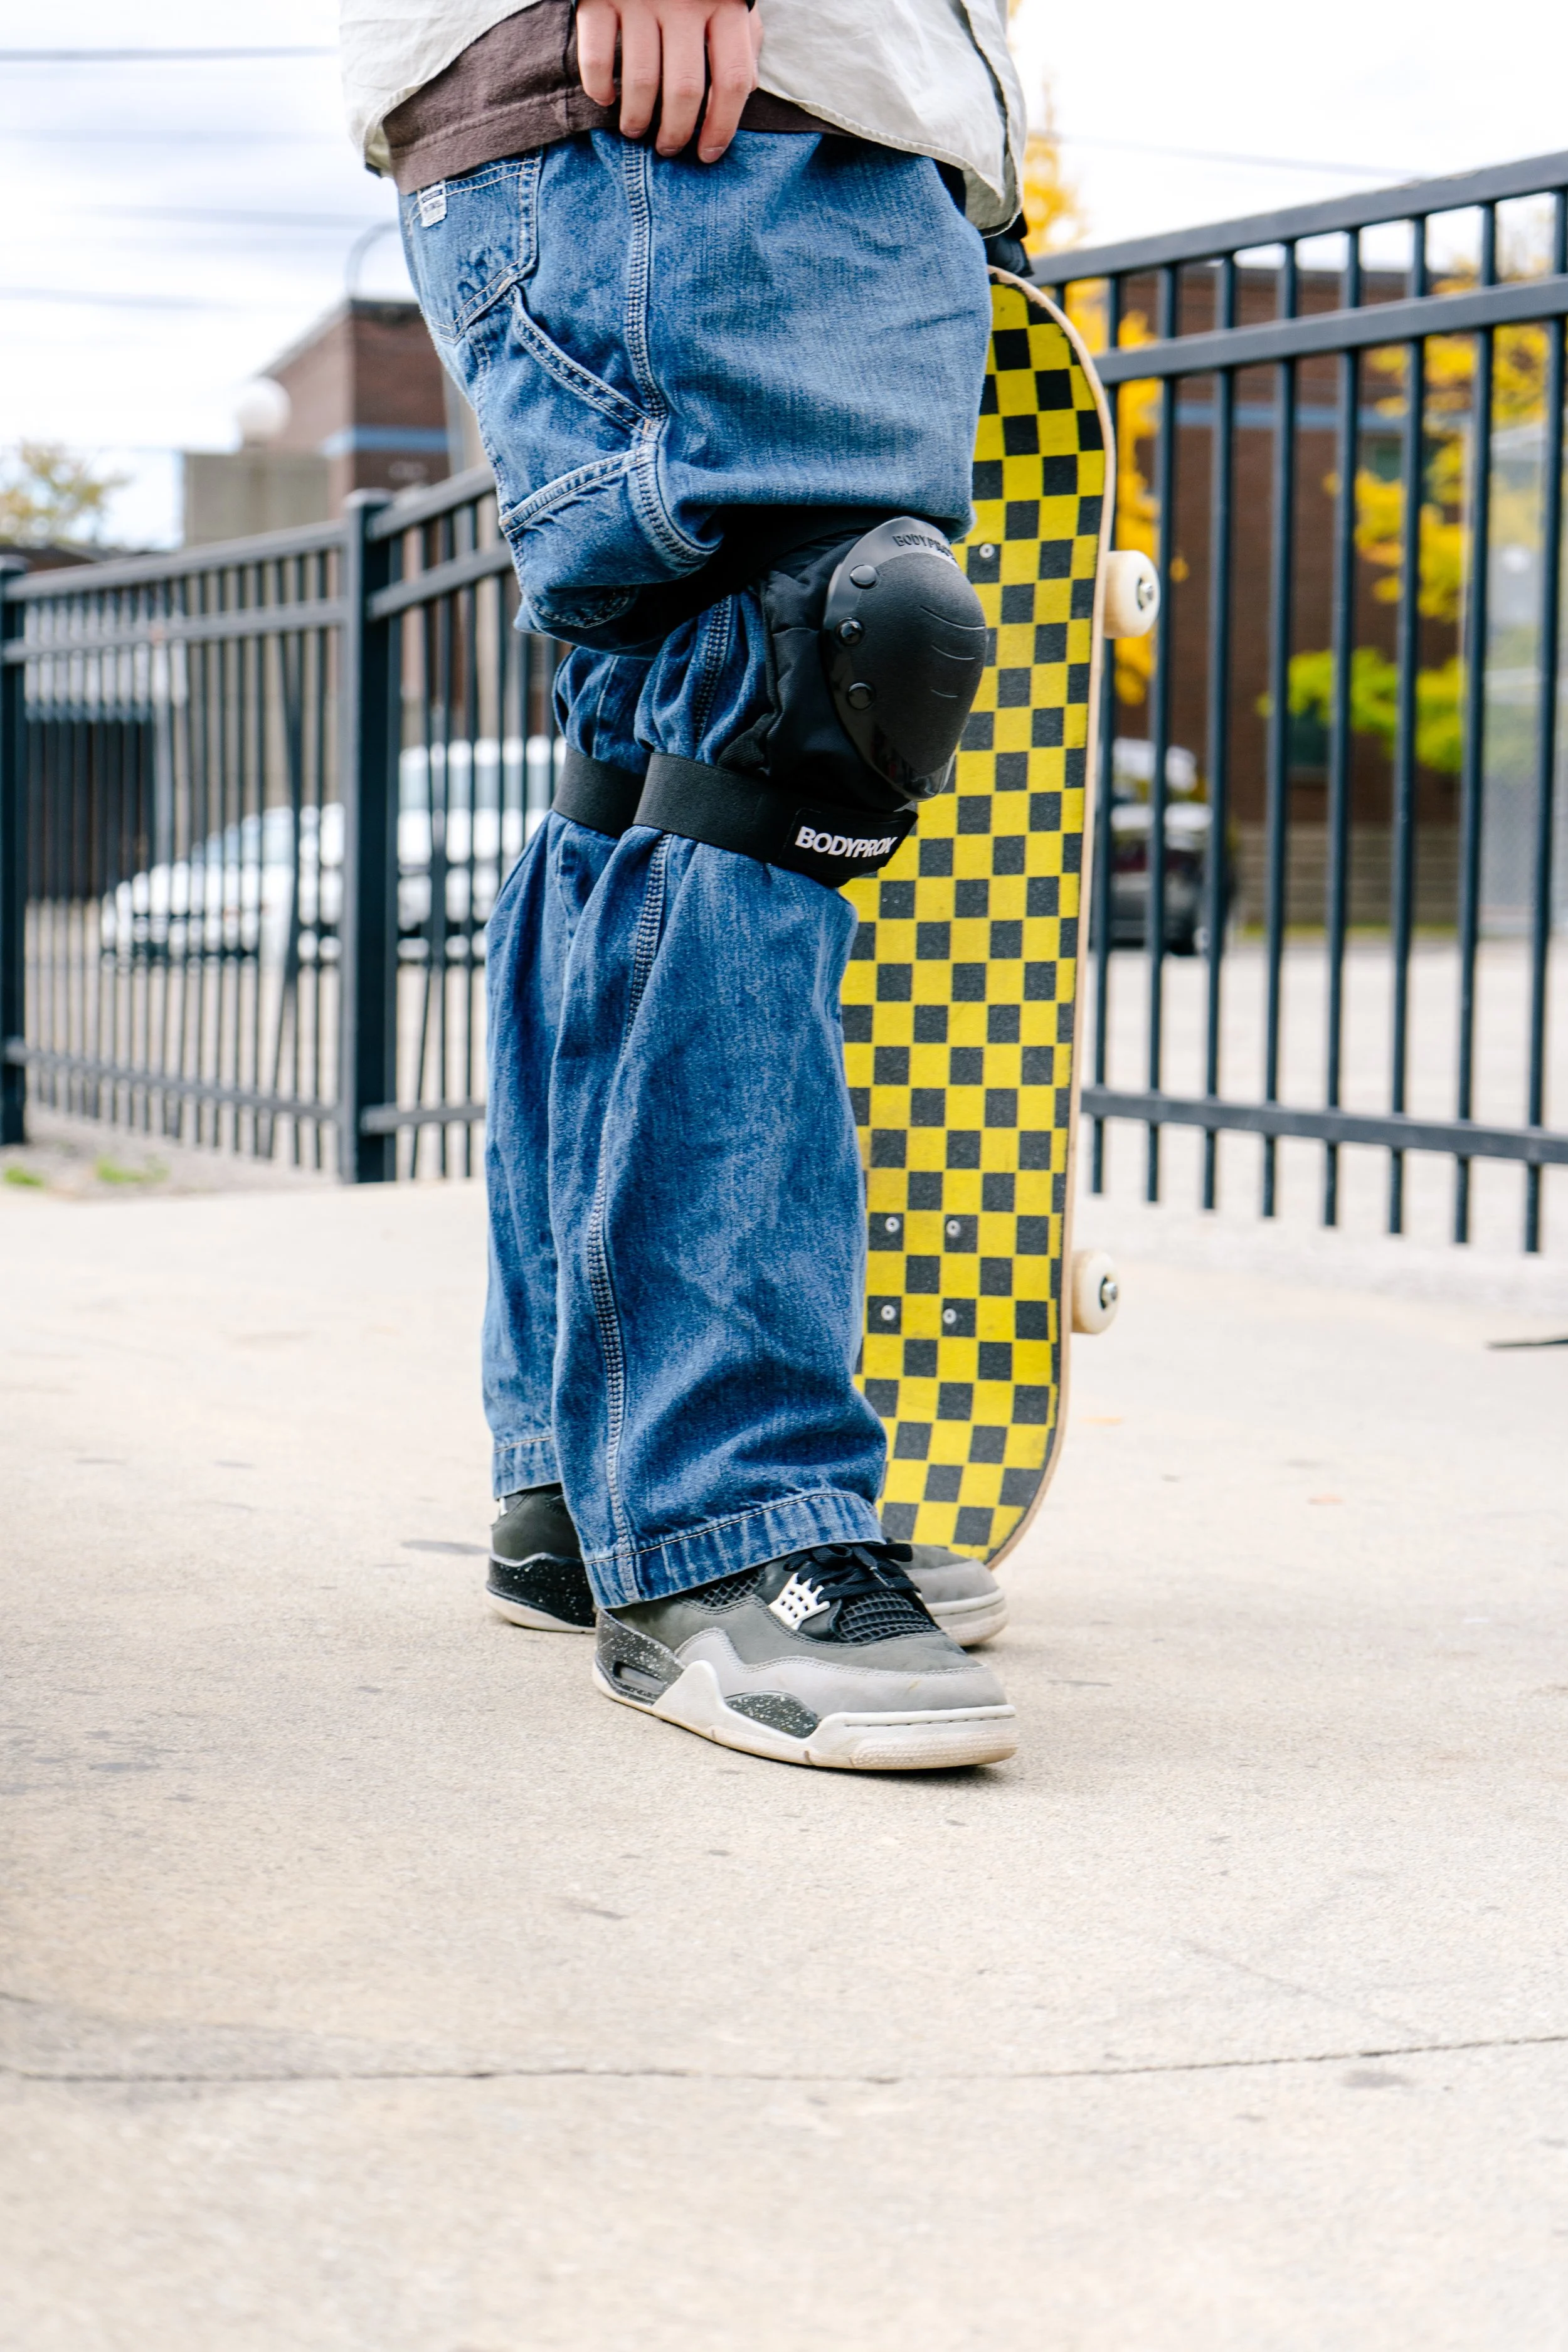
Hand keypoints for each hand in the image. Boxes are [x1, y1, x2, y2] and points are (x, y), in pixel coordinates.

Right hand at [576, 0, 762, 163]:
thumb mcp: (729, 1)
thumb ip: (741, 42)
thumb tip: (744, 91)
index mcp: (724, 5)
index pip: (732, 81)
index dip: (722, 127)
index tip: (708, 153)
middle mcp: (685, 2)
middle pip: (684, 90)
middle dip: (676, 133)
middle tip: (667, 147)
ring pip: (641, 81)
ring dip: (636, 119)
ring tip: (634, 129)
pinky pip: (597, 57)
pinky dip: (599, 88)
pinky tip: (606, 98)